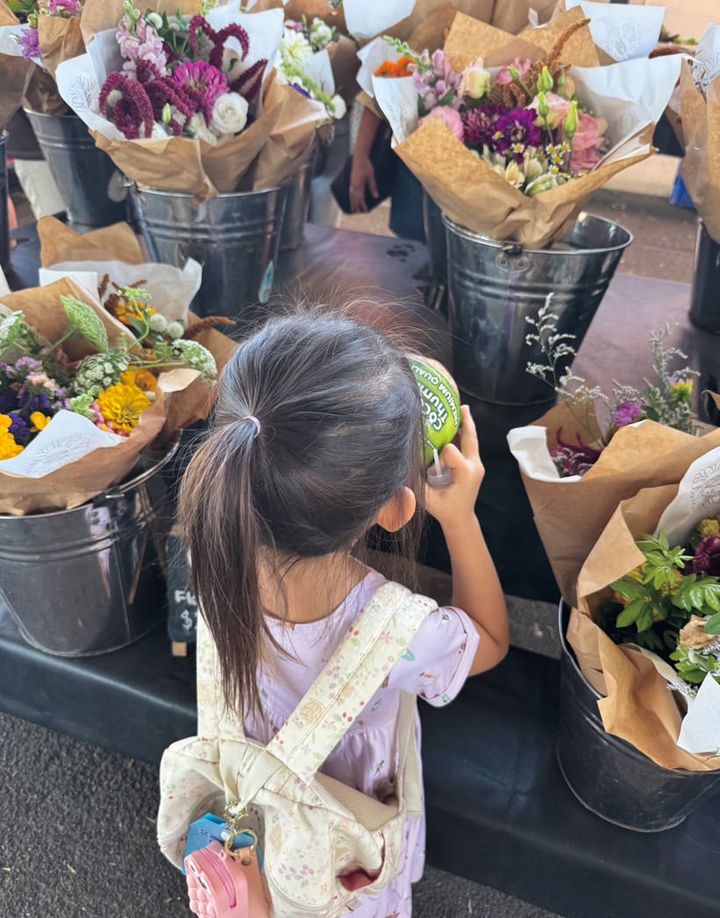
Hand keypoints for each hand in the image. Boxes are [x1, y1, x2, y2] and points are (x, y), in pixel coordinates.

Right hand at [349, 155, 378, 212]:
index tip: (366, 210)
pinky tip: (351, 198)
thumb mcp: (371, 176)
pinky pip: (350, 191)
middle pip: (355, 198)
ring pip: (351, 195)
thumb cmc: (366, 166)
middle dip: (357, 206)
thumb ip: (373, 187)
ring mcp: (352, 183)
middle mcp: (354, 185)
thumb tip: (376, 197)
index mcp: (359, 185)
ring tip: (353, 208)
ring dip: (352, 202)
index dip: (363, 205)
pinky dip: (350, 197)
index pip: (361, 198)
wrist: (359, 158)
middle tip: (359, 212)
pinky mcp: (351, 180)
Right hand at [424, 405, 484, 530]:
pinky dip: (463, 435)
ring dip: (465, 425)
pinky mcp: (475, 465)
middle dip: (465, 421)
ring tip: (460, 409)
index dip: (439, 454)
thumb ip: (416, 482)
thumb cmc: (443, 509)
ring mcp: (477, 465)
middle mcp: (474, 466)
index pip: (450, 450)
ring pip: (472, 440)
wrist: (460, 518)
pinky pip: (469, 446)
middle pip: (470, 437)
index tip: (433, 467)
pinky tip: (456, 425)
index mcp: (465, 473)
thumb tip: (402, 466)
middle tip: (461, 406)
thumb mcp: (427, 498)